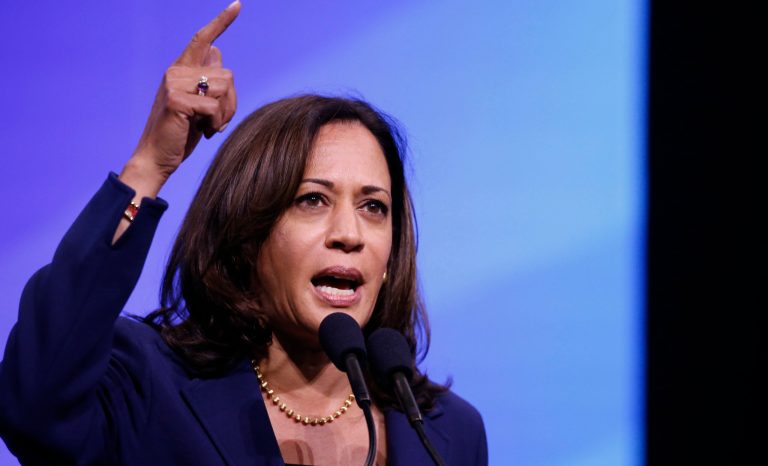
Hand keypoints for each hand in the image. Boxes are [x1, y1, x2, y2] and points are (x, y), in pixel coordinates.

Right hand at [120, 1, 239, 196]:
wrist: (156, 157)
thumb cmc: (181, 134)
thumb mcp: (198, 105)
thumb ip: (207, 82)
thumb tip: (221, 59)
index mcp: (180, 69)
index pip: (203, 39)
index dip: (222, 22)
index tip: (238, 5)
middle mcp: (176, 71)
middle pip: (227, 74)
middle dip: (231, 102)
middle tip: (215, 120)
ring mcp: (174, 83)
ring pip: (224, 88)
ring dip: (225, 113)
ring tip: (208, 126)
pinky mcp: (176, 100)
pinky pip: (214, 106)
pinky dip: (216, 123)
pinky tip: (203, 131)